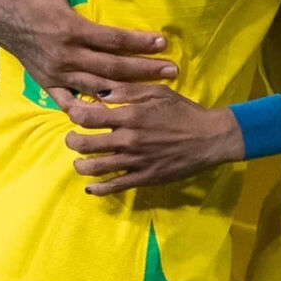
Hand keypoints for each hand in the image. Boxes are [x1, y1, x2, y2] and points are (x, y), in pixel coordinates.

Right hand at [0, 0, 175, 96]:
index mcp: (71, 29)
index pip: (114, 40)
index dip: (139, 43)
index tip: (163, 43)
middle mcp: (66, 55)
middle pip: (113, 67)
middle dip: (145, 70)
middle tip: (172, 70)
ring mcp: (57, 73)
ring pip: (98, 86)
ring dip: (127, 90)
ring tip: (154, 92)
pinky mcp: (48, 83)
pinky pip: (71, 101)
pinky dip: (91, 109)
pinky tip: (112, 113)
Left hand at [62, 83, 243, 195]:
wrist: (209, 137)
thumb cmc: (184, 111)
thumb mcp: (158, 92)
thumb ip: (128, 91)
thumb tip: (100, 93)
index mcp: (131, 116)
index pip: (89, 117)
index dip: (74, 115)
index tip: (73, 114)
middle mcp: (128, 140)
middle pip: (85, 144)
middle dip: (71, 141)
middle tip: (72, 138)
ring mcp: (135, 161)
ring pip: (95, 168)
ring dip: (81, 165)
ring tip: (80, 161)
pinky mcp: (143, 178)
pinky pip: (114, 186)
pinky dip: (98, 188)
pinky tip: (91, 187)